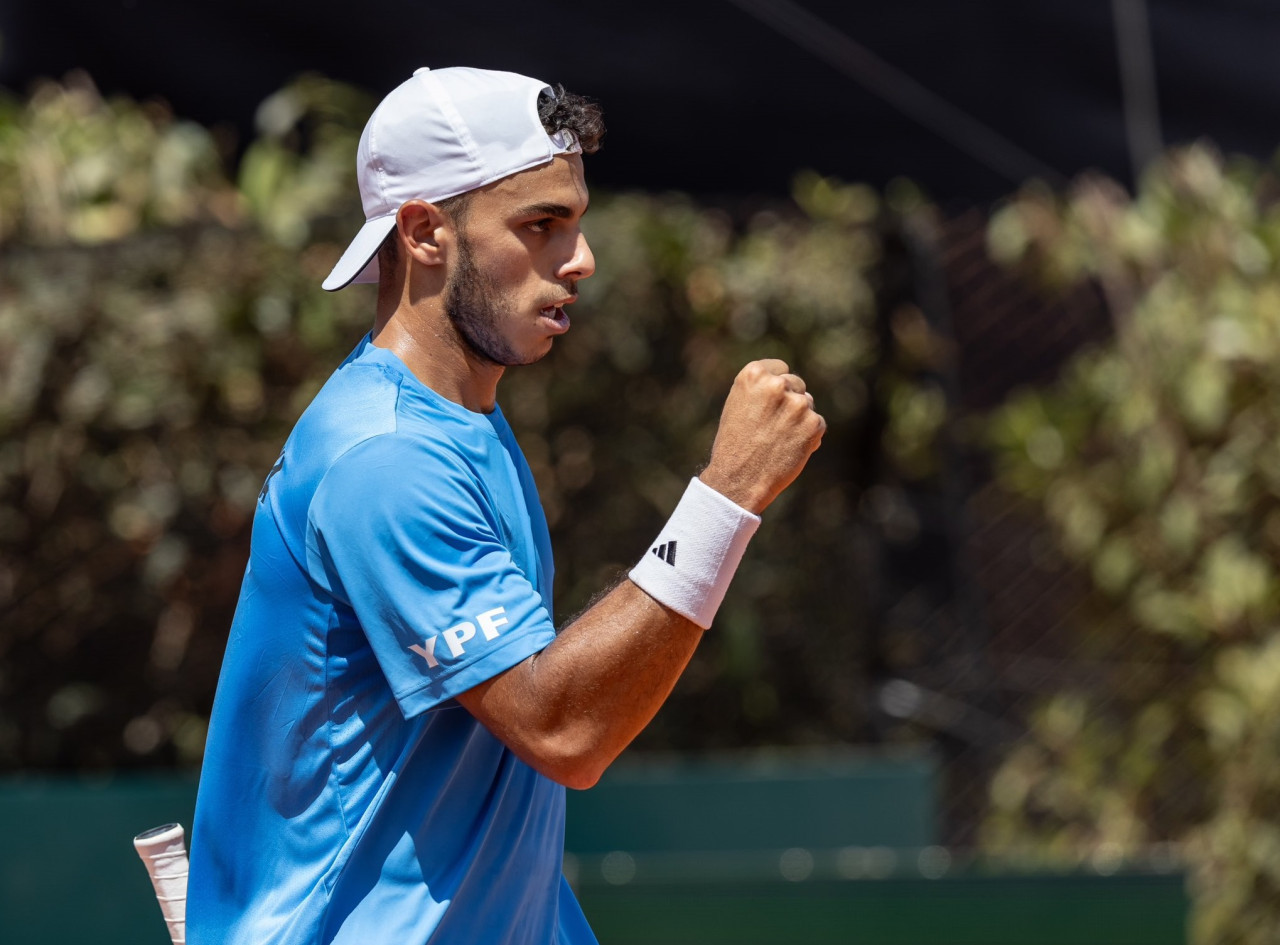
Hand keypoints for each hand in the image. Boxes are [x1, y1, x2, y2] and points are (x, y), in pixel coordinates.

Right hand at [699, 359, 825, 514]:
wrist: (739, 480)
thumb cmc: (734, 445)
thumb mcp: (739, 405)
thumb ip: (761, 389)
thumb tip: (788, 383)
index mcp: (753, 374)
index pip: (779, 368)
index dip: (776, 387)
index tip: (770, 402)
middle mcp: (776, 384)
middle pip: (796, 384)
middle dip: (789, 402)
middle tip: (772, 427)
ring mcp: (797, 403)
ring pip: (808, 404)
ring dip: (799, 419)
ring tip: (778, 440)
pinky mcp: (814, 423)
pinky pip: (818, 424)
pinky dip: (808, 436)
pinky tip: (790, 448)